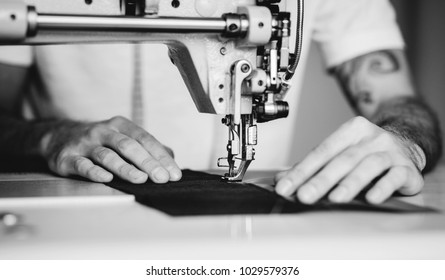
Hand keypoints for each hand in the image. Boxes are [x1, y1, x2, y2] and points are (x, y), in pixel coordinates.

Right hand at [40, 116, 181, 183]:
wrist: (58, 136)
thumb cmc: (99, 140)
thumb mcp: (123, 137)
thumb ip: (147, 147)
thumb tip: (171, 158)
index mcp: (120, 126)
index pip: (145, 140)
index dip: (161, 157)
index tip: (174, 174)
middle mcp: (103, 132)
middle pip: (128, 146)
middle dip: (147, 162)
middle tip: (162, 178)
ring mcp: (85, 144)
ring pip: (108, 155)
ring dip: (125, 168)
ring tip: (140, 179)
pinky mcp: (68, 157)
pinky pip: (82, 164)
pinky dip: (95, 172)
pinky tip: (107, 178)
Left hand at [275, 116, 425, 203]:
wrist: (408, 143)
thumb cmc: (367, 151)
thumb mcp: (340, 152)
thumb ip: (313, 166)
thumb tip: (281, 179)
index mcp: (350, 131)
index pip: (321, 152)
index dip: (301, 170)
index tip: (285, 187)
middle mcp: (370, 138)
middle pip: (342, 160)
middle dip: (321, 180)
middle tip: (304, 196)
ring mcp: (391, 151)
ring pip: (368, 166)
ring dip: (350, 183)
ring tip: (334, 198)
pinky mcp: (408, 168)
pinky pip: (395, 176)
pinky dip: (382, 187)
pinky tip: (371, 198)